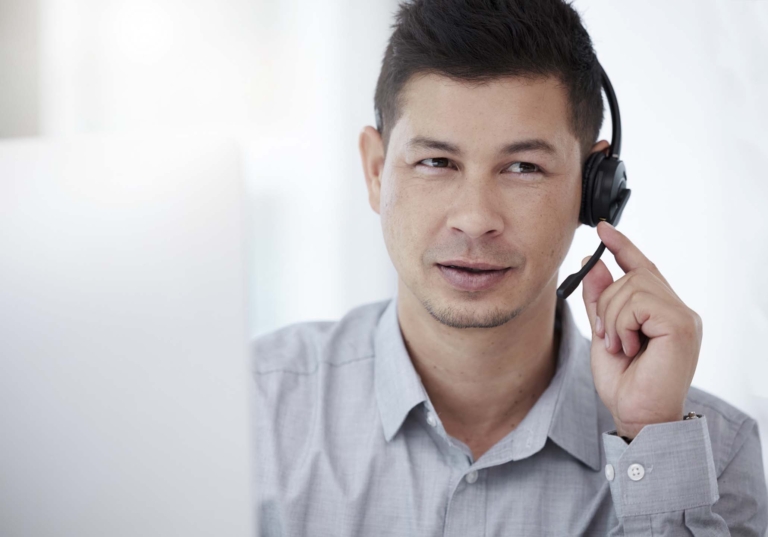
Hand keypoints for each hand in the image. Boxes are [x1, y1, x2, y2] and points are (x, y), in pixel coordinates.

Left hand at [581, 221, 702, 439]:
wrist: (637, 416)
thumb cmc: (625, 383)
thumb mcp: (603, 333)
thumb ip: (600, 300)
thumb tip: (593, 264)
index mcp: (662, 312)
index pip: (643, 269)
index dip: (623, 247)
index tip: (602, 229)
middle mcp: (677, 310)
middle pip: (633, 275)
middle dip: (606, 302)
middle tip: (606, 336)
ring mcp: (683, 317)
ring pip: (633, 286)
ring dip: (612, 316)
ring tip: (619, 346)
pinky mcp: (680, 325)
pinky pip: (639, 302)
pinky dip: (622, 324)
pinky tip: (628, 348)